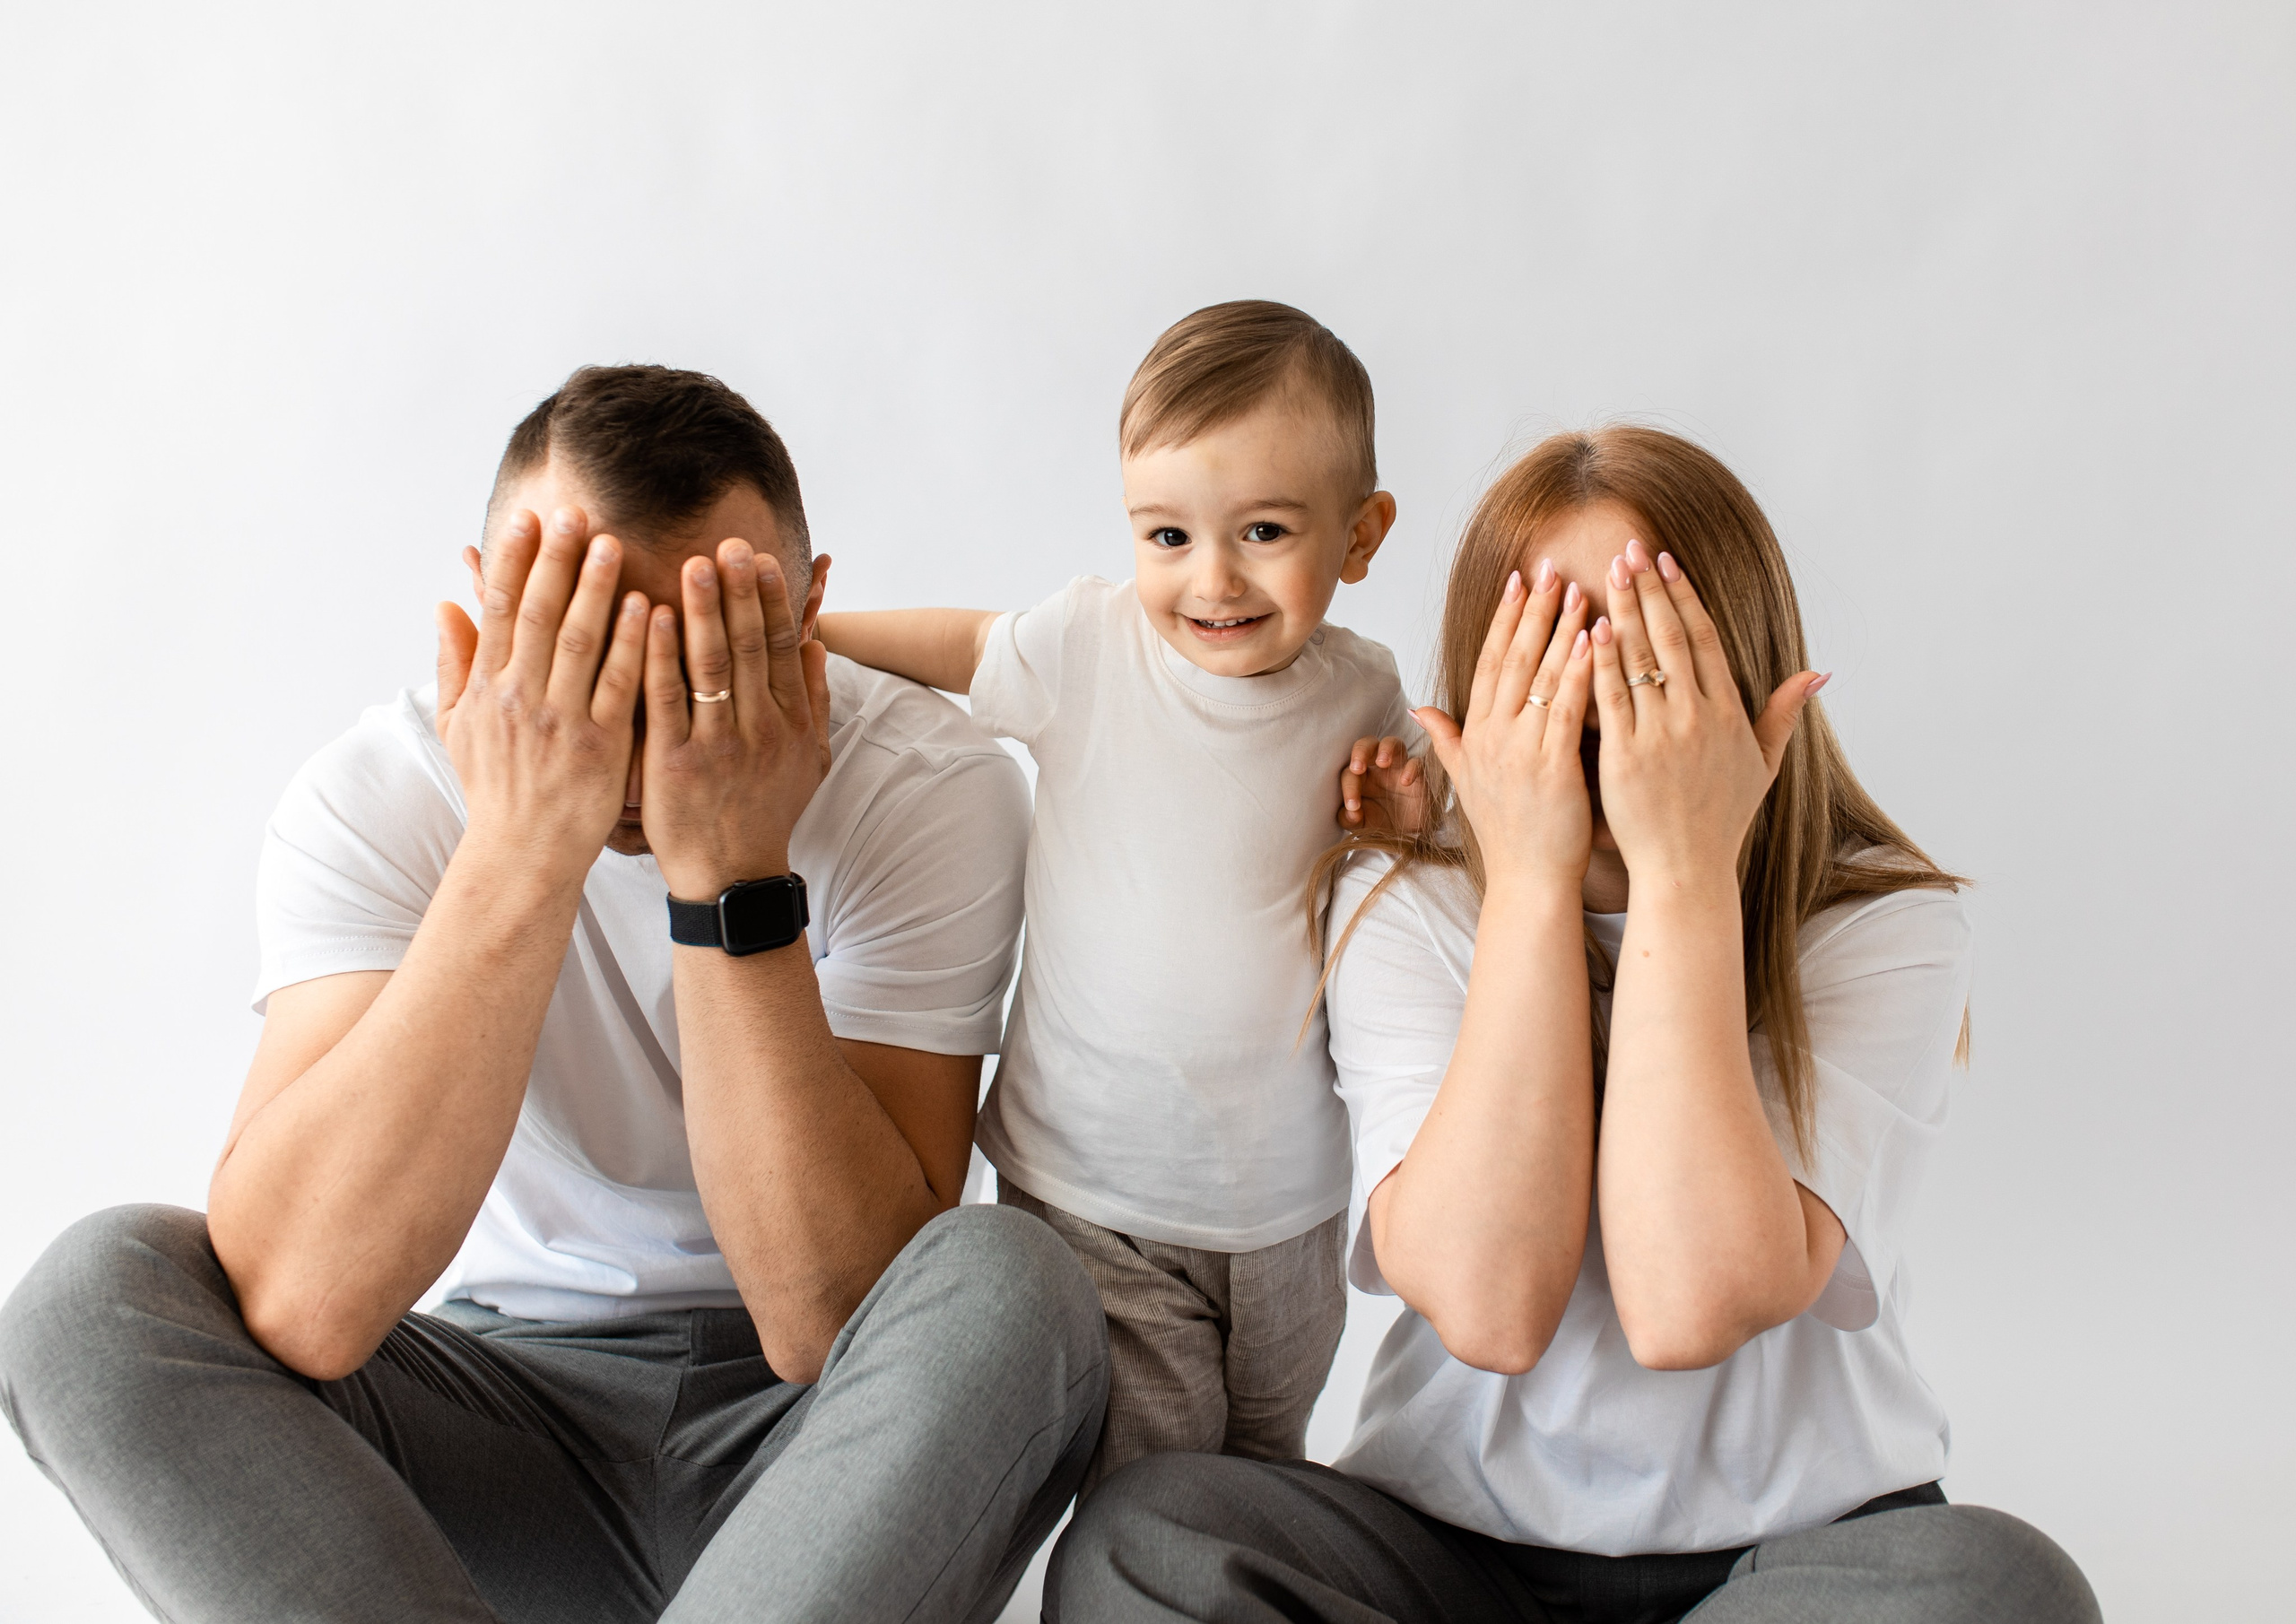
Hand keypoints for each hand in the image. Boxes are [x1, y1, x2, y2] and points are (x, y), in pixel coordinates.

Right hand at [434, 508, 649, 876]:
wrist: (523, 855)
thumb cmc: (496, 787)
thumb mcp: (458, 727)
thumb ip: (455, 664)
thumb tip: (445, 604)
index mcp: (488, 688)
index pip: (498, 610)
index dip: (511, 560)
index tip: (527, 517)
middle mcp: (520, 699)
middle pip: (538, 614)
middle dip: (555, 560)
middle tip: (574, 511)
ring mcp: (561, 723)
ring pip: (578, 643)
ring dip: (596, 590)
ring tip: (612, 544)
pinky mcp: (602, 747)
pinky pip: (620, 687)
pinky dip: (633, 647)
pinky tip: (647, 608)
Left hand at [642, 538, 833, 901]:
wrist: (731, 875)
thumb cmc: (765, 812)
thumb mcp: (810, 760)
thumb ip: (813, 701)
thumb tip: (816, 646)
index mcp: (790, 723)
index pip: (783, 648)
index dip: (772, 601)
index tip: (760, 559)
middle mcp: (759, 729)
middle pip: (750, 647)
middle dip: (739, 592)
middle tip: (727, 544)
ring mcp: (717, 745)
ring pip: (711, 666)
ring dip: (702, 611)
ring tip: (692, 564)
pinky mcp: (675, 764)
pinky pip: (666, 700)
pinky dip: (658, 656)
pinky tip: (647, 617)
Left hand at [1339, 736, 1427, 833]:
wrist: (1408, 834)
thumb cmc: (1381, 822)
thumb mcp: (1361, 825)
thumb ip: (1349, 819)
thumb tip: (1350, 813)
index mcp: (1360, 776)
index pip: (1349, 772)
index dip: (1349, 786)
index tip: (1353, 807)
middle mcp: (1377, 768)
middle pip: (1367, 744)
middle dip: (1361, 752)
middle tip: (1357, 768)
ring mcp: (1398, 768)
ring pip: (1392, 743)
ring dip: (1386, 748)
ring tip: (1382, 762)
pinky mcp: (1418, 775)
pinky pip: (1417, 762)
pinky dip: (1411, 768)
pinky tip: (1405, 782)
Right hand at [1416, 560, 1595, 887]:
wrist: (1528, 883)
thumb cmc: (1509, 835)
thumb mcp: (1467, 781)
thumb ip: (1447, 739)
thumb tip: (1421, 708)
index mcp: (1477, 735)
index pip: (1490, 662)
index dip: (1504, 618)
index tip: (1518, 579)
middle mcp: (1493, 737)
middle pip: (1513, 659)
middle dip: (1532, 609)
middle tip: (1550, 565)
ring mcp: (1520, 752)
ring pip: (1541, 677)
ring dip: (1560, 629)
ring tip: (1579, 588)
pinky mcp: (1552, 768)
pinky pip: (1567, 710)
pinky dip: (1581, 672)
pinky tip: (1596, 640)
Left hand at [1589, 538, 1825, 884]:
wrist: (1687, 870)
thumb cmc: (1722, 820)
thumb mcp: (1763, 765)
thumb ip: (1783, 714)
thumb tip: (1818, 673)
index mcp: (1728, 714)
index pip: (1706, 639)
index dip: (1685, 596)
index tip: (1667, 561)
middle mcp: (1697, 718)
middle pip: (1673, 637)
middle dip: (1650, 589)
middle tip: (1630, 549)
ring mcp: (1661, 736)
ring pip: (1641, 659)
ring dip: (1623, 611)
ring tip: (1608, 572)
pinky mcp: (1625, 756)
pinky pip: (1611, 698)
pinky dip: (1601, 661)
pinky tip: (1589, 628)